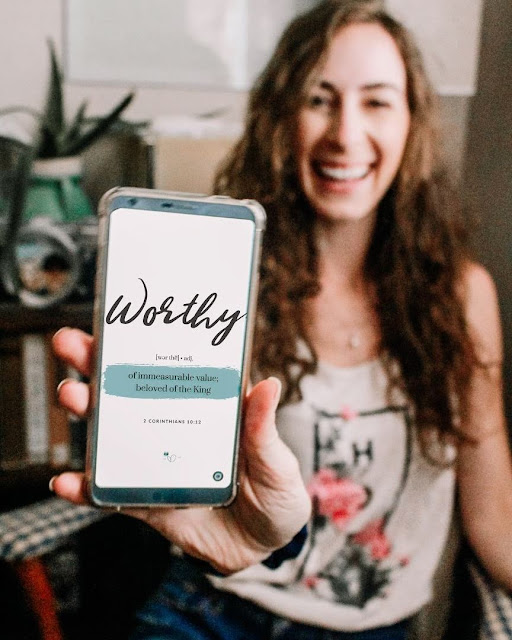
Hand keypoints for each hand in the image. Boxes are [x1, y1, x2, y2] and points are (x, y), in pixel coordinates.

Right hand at [52, 328, 310, 573]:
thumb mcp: (277, 461)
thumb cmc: (276, 493)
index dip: (148, 343)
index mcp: (209, 407)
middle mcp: (176, 425)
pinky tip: (66, 481)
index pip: (175, 367)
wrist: (262, 548)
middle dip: (99, 363)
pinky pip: (110, 492)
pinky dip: (85, 487)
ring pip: (114, 431)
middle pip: (133, 389)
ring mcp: (157, 460)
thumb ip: (264, 431)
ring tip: (70, 394)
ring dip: (86, 410)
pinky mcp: (146, 499)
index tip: (122, 319)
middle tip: (71, 343)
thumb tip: (269, 385)